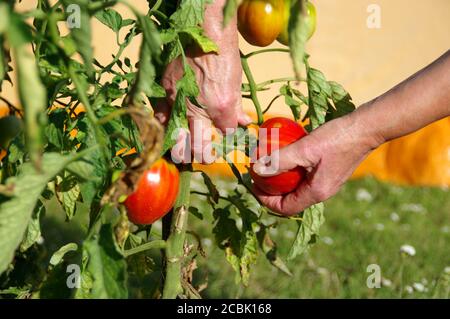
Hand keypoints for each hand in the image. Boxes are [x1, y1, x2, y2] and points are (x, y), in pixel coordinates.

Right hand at [155, 0, 250, 163]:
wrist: (202, 27)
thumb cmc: (223, 52)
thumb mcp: (236, 82)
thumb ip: (236, 107)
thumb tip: (242, 123)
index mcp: (220, 106)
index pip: (225, 134)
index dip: (227, 137)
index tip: (224, 139)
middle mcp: (197, 108)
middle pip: (197, 147)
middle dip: (201, 155)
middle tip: (204, 155)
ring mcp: (177, 100)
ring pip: (176, 137)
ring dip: (181, 147)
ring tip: (184, 150)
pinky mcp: (164, 89)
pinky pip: (159, 115)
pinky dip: (163, 125)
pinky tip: (167, 128)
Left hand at [252, 114, 381, 214]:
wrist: (366, 128)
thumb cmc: (337, 138)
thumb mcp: (305, 149)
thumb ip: (280, 160)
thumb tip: (256, 169)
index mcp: (316, 193)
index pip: (284, 208)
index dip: (265, 200)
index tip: (252, 184)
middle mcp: (322, 192)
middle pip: (289, 200)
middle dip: (270, 189)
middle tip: (257, 174)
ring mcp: (326, 182)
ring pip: (296, 188)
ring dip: (280, 179)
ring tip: (268, 164)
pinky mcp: (329, 172)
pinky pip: (304, 177)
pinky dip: (291, 170)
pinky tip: (285, 154)